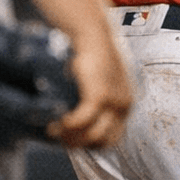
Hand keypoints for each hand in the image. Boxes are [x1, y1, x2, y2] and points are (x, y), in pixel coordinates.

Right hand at [49, 34, 131, 148]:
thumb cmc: (92, 58)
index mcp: (125, 105)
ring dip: (70, 138)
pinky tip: (56, 123)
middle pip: (102, 141)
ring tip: (54, 130)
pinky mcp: (100, 95)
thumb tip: (79, 123)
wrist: (93, 35)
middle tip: (59, 138)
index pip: (111, 139)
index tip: (71, 140)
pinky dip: (67, 126)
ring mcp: (114, 102)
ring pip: (92, 136)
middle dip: (79, 144)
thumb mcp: (100, 84)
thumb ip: (96, 102)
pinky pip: (81, 121)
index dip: (89, 144)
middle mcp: (124, 106)